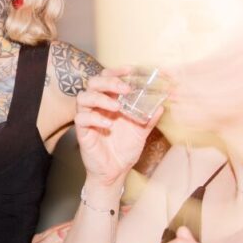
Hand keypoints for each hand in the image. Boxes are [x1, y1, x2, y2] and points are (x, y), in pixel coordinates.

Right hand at [75, 68, 163, 189]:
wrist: (116, 172)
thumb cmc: (124, 150)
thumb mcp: (141, 132)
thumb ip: (149, 118)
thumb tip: (161, 105)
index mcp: (110, 102)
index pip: (107, 79)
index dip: (116, 72)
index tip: (130, 70)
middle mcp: (97, 107)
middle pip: (93, 83)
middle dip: (108, 82)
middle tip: (124, 88)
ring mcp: (88, 118)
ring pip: (83, 98)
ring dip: (100, 99)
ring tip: (117, 107)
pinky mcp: (82, 132)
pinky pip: (81, 119)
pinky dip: (94, 119)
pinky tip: (108, 125)